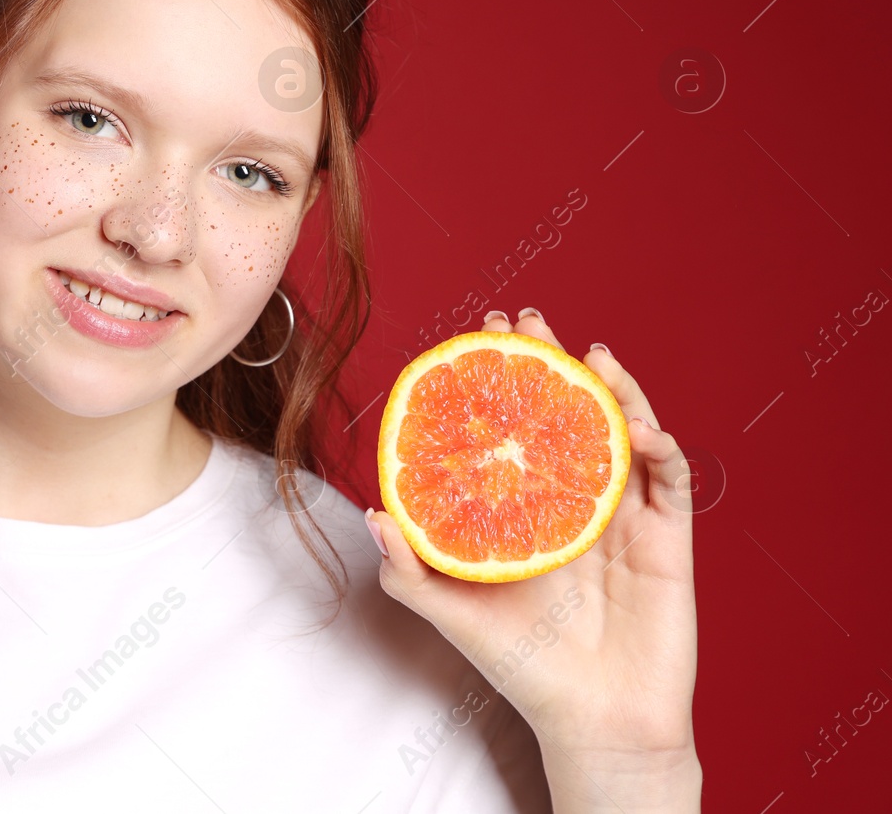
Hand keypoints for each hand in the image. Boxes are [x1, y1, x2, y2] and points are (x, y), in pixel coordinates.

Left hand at [366, 310, 697, 771]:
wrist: (594, 724)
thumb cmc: (522, 669)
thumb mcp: (451, 615)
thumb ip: (408, 571)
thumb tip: (371, 515)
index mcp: (526, 508)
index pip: (513, 427)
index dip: (500, 380)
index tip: (477, 336)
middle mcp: (574, 501)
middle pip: (566, 412)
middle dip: (549, 360)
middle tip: (528, 317)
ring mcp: (623, 517)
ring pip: (622, 433)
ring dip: (612, 389)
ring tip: (590, 356)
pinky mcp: (668, 542)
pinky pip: (671, 483)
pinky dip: (660, 448)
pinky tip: (638, 427)